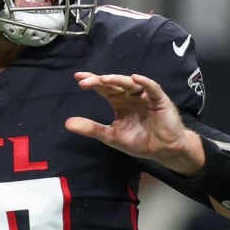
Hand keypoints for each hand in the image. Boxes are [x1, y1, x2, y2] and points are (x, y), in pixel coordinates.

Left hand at [65, 72, 204, 174]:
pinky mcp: (159, 100)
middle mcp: (130, 96)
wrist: (162, 151)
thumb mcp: (111, 136)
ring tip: (104, 79)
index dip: (92, 82)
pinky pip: (152, 89)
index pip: (103, 88)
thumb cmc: (139, 141)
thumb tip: (67, 123)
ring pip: (130, 84)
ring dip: (117, 80)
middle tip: (85, 81)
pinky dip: (145, 83)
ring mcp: (145, 97)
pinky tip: (135, 78)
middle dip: (100, 81)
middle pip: (114, 84)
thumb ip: (91, 128)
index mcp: (119, 102)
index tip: (77, 78)